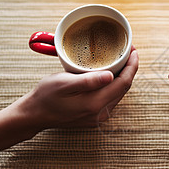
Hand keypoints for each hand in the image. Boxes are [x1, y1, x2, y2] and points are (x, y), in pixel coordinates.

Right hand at [0, 47, 138, 153]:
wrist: (35, 114)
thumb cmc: (46, 96)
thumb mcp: (64, 83)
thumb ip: (88, 81)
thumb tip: (111, 76)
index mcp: (95, 104)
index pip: (123, 83)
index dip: (132, 66)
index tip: (134, 51)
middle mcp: (100, 113)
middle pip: (124, 89)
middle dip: (129, 69)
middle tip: (129, 52)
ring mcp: (98, 117)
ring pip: (118, 93)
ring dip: (122, 77)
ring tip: (122, 60)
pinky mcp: (94, 117)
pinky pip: (110, 98)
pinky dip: (114, 85)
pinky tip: (111, 75)